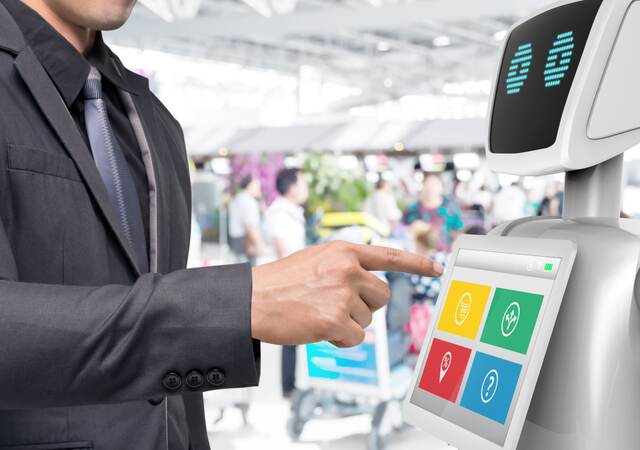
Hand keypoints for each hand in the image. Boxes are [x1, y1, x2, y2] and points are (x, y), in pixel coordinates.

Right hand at [251, 241, 442, 346]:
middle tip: (336, 305)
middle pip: (382, 296)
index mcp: (344, 251)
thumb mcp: (316, 260)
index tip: (438, 269)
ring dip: (349, 323)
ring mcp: (342, 294)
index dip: (416, 263)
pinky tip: (318, 328)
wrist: (251, 300)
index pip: (389, 255)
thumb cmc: (281, 282)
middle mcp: (348, 269)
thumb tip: (371, 287)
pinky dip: (340, 339)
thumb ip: (345, 266)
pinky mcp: (335, 320)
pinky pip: (355, 338)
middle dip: (365, 306)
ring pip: (368, 320)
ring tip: (318, 313)